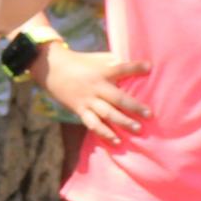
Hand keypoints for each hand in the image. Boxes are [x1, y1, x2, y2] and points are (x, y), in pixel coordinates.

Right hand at [38, 46, 153, 135]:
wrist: (52, 70)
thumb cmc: (80, 63)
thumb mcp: (97, 59)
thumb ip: (114, 62)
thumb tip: (136, 65)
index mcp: (101, 72)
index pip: (120, 68)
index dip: (134, 67)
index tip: (149, 67)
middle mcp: (96, 87)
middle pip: (117, 98)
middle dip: (134, 106)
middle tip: (149, 114)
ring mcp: (87, 100)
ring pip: (107, 114)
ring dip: (122, 122)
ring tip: (137, 129)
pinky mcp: (80, 110)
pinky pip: (93, 124)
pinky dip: (104, 133)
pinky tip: (116, 141)